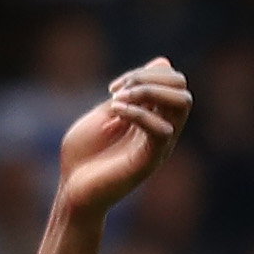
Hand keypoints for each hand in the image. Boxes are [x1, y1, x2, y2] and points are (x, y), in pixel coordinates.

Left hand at [55, 59, 191, 218]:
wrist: (71, 191)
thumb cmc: (84, 156)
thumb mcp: (105, 112)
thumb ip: (131, 92)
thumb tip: (163, 62)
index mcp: (153, 118)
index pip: (172, 82)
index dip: (146, 73)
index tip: (113, 88)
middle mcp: (162, 130)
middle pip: (182, 88)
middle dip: (150, 77)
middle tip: (119, 90)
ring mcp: (158, 146)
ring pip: (181, 104)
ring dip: (148, 91)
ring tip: (118, 100)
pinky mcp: (149, 161)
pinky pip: (162, 130)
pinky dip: (139, 113)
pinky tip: (115, 113)